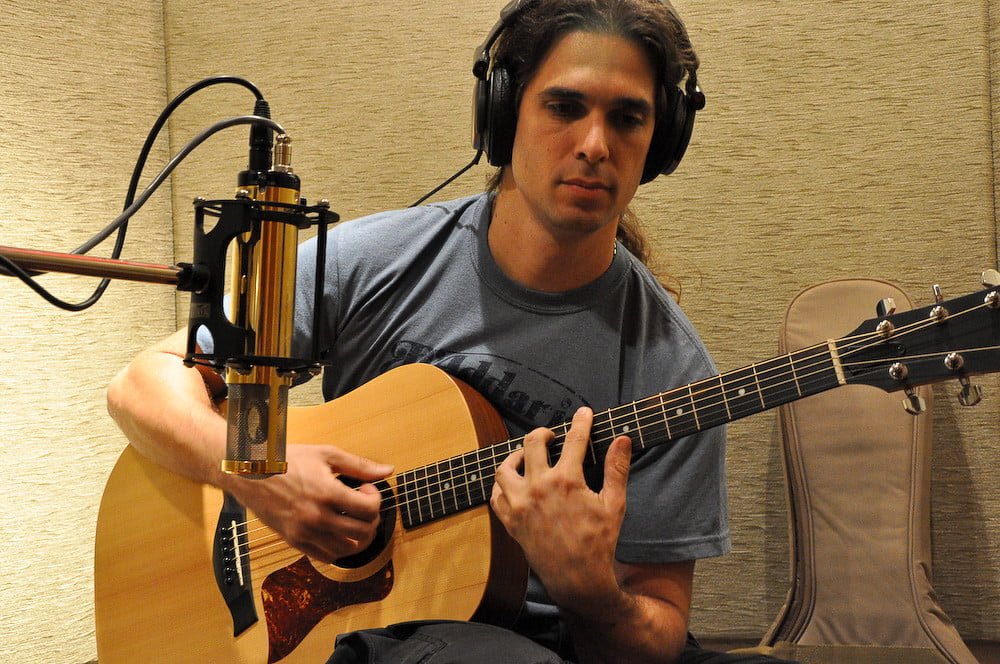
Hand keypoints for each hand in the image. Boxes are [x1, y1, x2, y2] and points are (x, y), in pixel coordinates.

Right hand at [224, 444, 393, 563]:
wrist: (250, 473)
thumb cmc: (288, 460)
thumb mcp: (326, 454)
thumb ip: (360, 465)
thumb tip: (388, 471)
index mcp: (327, 493)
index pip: (369, 509)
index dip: (376, 499)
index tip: (366, 489)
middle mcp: (317, 517)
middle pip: (363, 532)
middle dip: (372, 519)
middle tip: (364, 505)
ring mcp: (305, 533)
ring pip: (348, 549)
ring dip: (358, 535)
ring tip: (353, 518)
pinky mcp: (294, 542)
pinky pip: (327, 557)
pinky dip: (340, 548)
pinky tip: (338, 530)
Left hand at [490, 407, 631, 618]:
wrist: (577, 578)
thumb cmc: (599, 542)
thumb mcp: (614, 504)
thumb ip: (617, 469)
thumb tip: (623, 440)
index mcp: (567, 480)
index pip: (574, 440)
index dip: (581, 422)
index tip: (584, 413)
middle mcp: (539, 487)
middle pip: (533, 443)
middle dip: (543, 434)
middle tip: (552, 436)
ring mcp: (521, 504)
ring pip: (504, 467)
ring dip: (516, 456)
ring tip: (527, 456)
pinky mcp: (510, 521)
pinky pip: (496, 495)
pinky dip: (502, 485)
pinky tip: (514, 483)